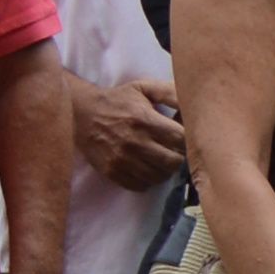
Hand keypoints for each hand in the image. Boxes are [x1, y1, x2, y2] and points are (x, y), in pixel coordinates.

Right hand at [73, 72, 191, 187]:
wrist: (82, 113)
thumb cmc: (119, 100)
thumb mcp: (144, 88)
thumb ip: (170, 93)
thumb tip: (193, 101)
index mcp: (145, 119)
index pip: (180, 139)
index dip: (187, 139)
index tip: (184, 137)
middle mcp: (134, 142)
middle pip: (173, 161)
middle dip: (179, 157)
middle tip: (175, 151)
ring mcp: (122, 159)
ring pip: (158, 176)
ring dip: (165, 170)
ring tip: (162, 160)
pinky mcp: (112, 171)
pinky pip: (140, 185)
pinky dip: (148, 180)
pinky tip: (147, 168)